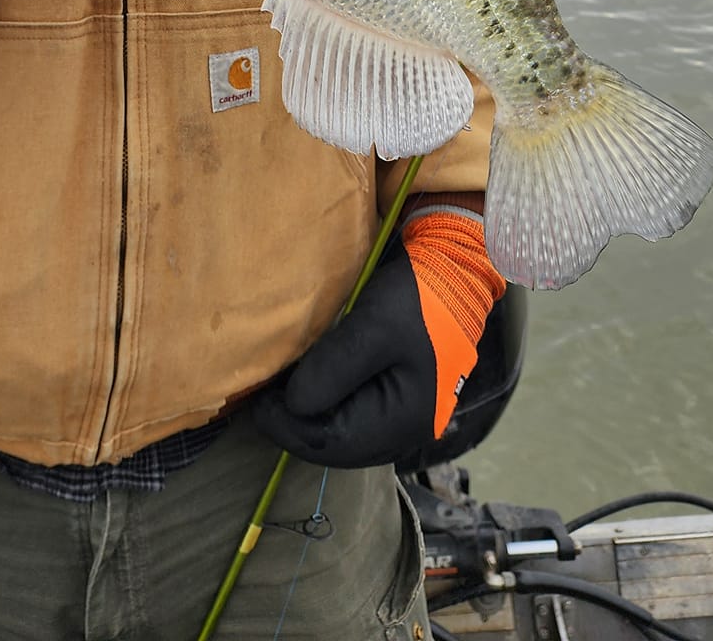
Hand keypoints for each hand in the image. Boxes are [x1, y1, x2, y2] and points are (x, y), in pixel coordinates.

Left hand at [253, 210, 506, 468]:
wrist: (457, 267)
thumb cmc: (417, 295)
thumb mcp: (370, 326)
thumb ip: (331, 370)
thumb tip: (293, 405)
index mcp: (406, 419)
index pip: (332, 444)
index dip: (287, 428)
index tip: (255, 404)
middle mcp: (411, 428)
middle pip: (340, 445)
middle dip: (297, 427)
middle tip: (260, 402)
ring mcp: (410, 413)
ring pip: (349, 433)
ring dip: (313, 418)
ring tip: (279, 396)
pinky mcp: (404, 394)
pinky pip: (359, 415)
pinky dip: (331, 406)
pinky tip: (312, 388)